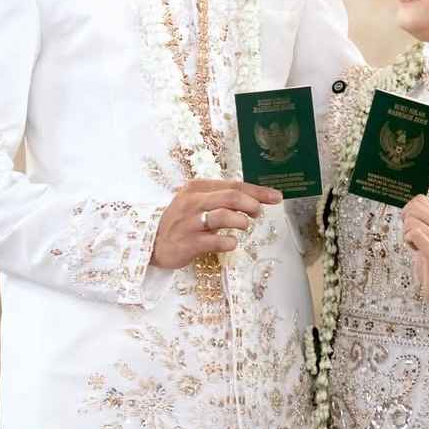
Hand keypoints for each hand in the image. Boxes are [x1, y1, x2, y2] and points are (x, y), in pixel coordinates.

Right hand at [152, 179, 282, 269]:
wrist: (152, 242)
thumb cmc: (181, 222)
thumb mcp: (197, 203)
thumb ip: (221, 200)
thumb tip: (253, 200)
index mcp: (197, 188)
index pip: (233, 184)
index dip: (257, 191)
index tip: (276, 197)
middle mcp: (193, 201)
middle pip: (231, 196)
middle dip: (252, 203)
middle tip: (259, 213)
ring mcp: (190, 222)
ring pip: (224, 215)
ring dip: (241, 221)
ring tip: (244, 226)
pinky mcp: (189, 242)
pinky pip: (216, 240)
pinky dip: (230, 242)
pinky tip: (231, 243)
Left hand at [401, 195, 428, 312]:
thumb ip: (422, 225)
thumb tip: (407, 210)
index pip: (421, 199)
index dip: (409, 209)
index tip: (410, 225)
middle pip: (414, 207)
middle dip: (405, 220)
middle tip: (410, 236)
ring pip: (411, 221)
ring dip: (406, 234)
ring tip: (415, 246)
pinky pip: (414, 234)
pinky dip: (409, 241)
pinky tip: (415, 251)